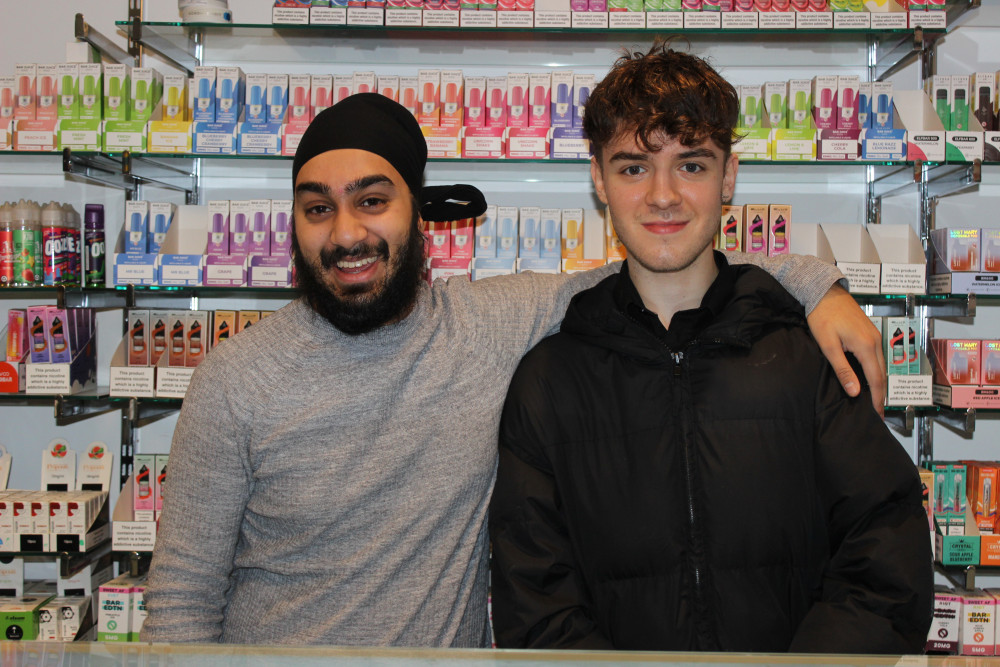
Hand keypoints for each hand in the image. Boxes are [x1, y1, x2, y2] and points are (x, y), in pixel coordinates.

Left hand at [807, 283, 885, 416]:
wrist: (825, 292)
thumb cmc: (823, 317)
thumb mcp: (829, 346)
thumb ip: (842, 369)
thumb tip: (855, 392)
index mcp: (866, 346)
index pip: (876, 379)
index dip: (877, 399)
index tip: (877, 415)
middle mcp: (876, 341)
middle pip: (882, 373)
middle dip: (880, 394)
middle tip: (877, 413)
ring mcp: (875, 335)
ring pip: (880, 365)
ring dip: (878, 382)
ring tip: (873, 400)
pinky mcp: (870, 332)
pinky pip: (876, 356)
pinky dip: (875, 370)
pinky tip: (868, 378)